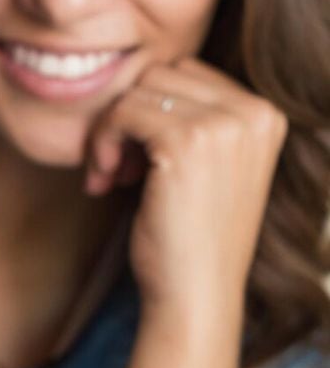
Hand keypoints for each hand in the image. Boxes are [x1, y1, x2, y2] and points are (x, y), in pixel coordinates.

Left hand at [84, 59, 286, 311]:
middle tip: (117, 169)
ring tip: (111, 177)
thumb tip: (139, 82)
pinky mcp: (186, 141)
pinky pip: (123, 111)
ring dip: (111, 132)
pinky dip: (103, 143)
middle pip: (160, 75)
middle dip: (128, 118)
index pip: (186, 73)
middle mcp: (254, 112)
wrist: (195, 294)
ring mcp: (224, 124)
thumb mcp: (206, 169)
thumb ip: (193, 121)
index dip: (149, 112)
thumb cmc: (190, 239)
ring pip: (138, 90)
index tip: (135, 160)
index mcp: (265, 115)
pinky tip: (104, 181)